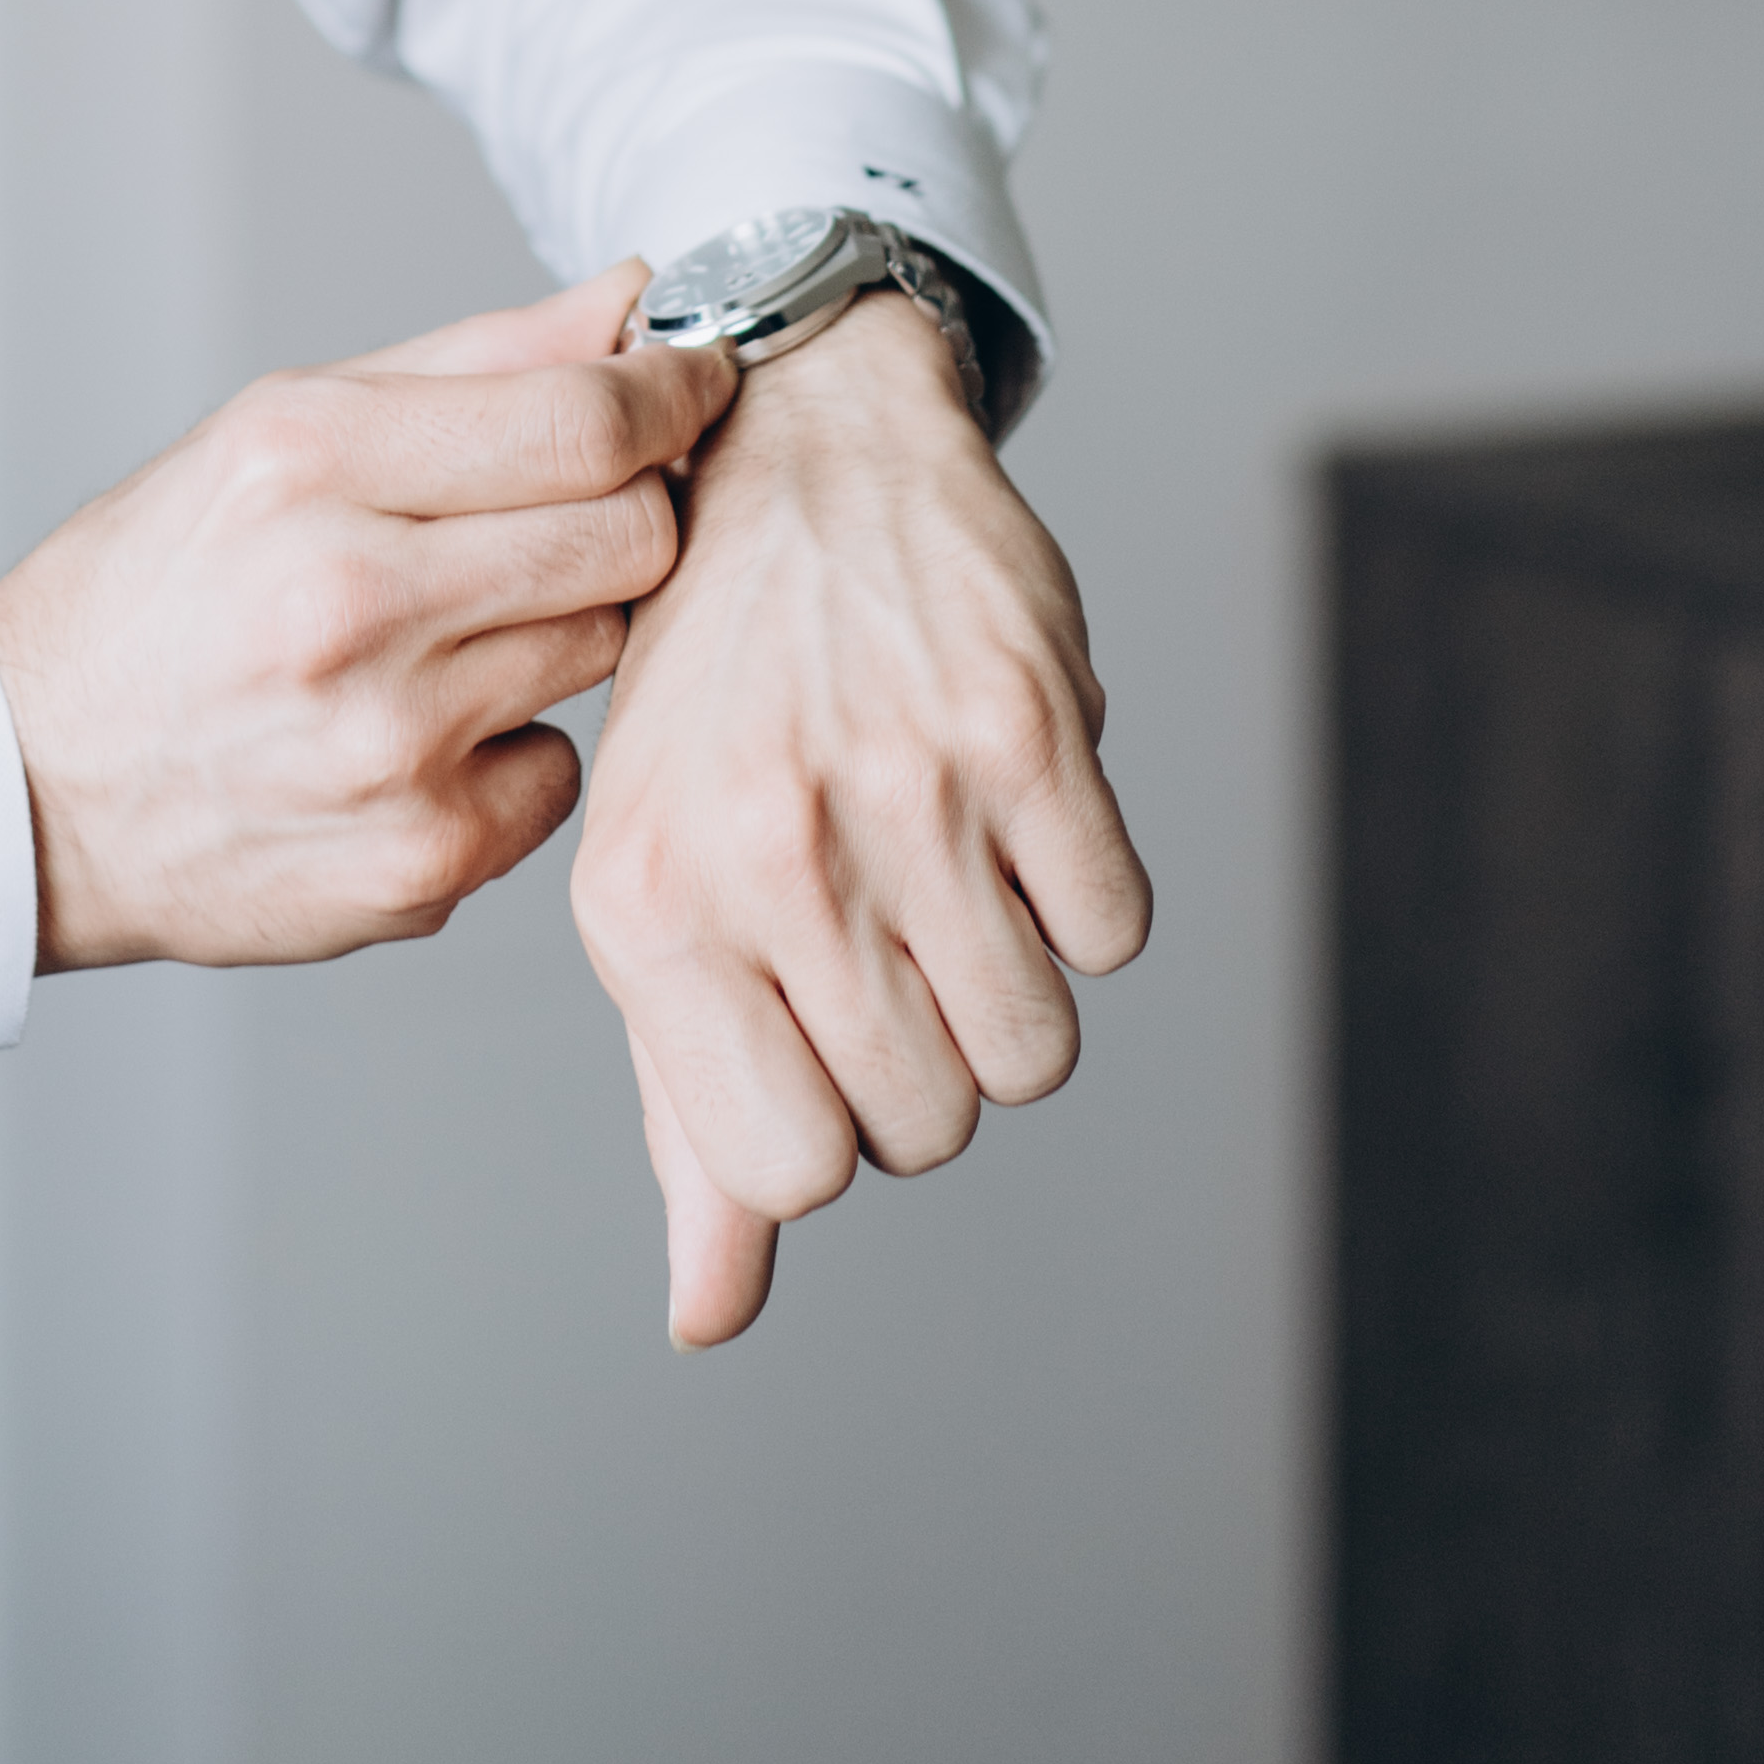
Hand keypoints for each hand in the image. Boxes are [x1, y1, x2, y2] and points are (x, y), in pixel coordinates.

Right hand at [0, 263, 737, 972]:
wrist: (28, 785)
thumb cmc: (156, 591)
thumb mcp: (276, 427)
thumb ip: (474, 361)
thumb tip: (635, 304)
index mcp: (307, 460)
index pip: (584, 416)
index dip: (673, 393)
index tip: (695, 384)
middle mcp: (350, 599)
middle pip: (630, 533)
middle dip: (630, 509)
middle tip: (575, 509)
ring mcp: (390, 745)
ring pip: (602, 649)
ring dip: (560, 625)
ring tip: (454, 626)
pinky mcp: (421, 863)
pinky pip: (558, 774)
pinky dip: (513, 748)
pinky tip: (419, 734)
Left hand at [572, 292, 1151, 1346]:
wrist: (789, 449)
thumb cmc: (712, 693)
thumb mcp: (654, 883)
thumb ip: (686, 1109)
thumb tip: (709, 1315)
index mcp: (650, 902)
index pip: (790, 1174)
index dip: (829, 1129)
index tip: (814, 1036)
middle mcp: (768, 848)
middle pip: (924, 1127)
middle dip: (921, 1060)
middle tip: (881, 934)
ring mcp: (903, 784)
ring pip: (1031, 1050)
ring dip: (1008, 990)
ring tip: (940, 876)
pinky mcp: (1029, 726)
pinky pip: (1112, 933)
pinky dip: (1079, 894)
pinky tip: (1003, 807)